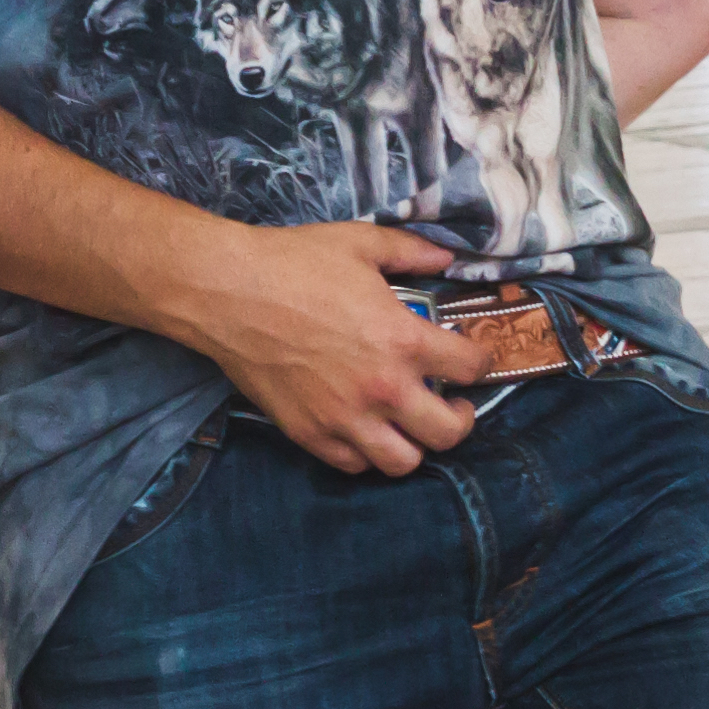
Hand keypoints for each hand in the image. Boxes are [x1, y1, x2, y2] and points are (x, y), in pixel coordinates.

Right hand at [169, 222, 485, 475]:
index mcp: (404, 340)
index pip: (471, 368)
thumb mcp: (361, 244)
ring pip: (403, 462)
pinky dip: (365, 453)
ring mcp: (344, 418)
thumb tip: (446, 258)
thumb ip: (412, 252)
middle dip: (460, 419)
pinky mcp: (308, 433)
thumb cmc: (294, 263)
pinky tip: (364, 431)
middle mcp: (382, 389)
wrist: (228, 293)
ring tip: (407, 426)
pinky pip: (352, 465)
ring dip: (414, 445)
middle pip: (449, 433)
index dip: (480, 361)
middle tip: (451, 404)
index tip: (471, 359)